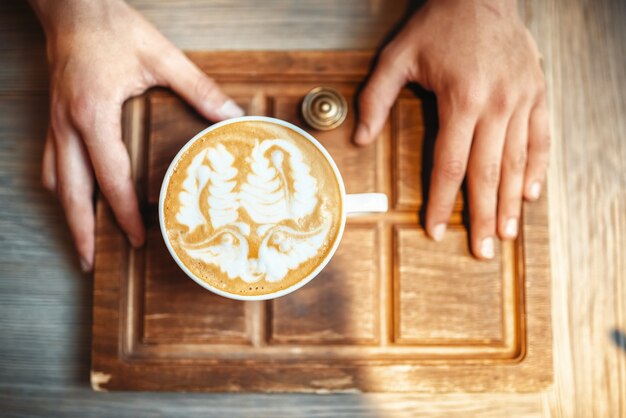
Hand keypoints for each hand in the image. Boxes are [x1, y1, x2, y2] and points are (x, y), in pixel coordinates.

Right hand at [30, 0, 243, 271]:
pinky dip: (62, 188)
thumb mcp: (161, 56)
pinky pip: (51, 163)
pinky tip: (73, 198)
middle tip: (89, 262)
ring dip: (67, 214)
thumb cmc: (112, 28)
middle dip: (79, 232)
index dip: (123, 213)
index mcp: (94, 114)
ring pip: (55, 182)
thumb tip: (231, 115)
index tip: (138, 238)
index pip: (110, 178)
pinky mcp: (55, 118)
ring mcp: (56, 123)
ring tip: (81, 241)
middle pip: (70, 193)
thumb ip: (198, 88)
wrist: (72, 7)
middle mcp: (68, 125)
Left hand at [354, 0, 548, 258]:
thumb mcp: (398, 55)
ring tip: (506, 234)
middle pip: (487, 172)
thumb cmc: (439, 23)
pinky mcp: (537, 92)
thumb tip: (361, 139)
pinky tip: (529, 194)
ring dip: (510, 202)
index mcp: (462, 99)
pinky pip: (540, 138)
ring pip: (516, 161)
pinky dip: (536, 168)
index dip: (441, 200)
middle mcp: (497, 104)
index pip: (449, 164)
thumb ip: (376, 98)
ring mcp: (522, 98)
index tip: (435, 229)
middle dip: (482, 216)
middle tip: (482, 250)